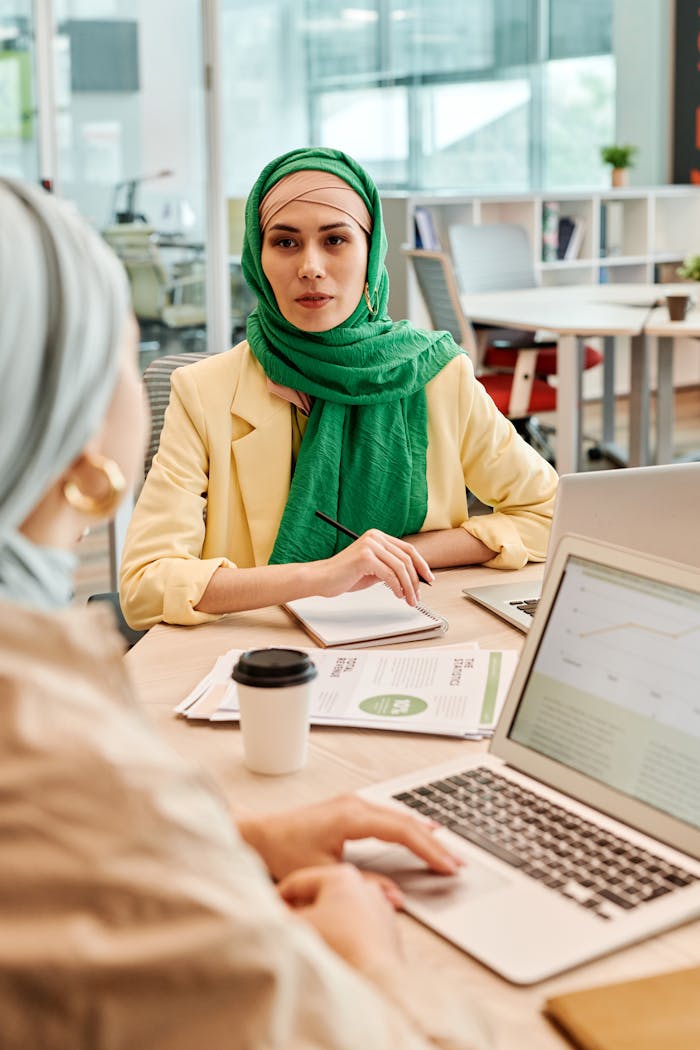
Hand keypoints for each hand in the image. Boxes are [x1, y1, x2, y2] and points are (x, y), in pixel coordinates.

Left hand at [237, 793, 461, 881]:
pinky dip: (410, 827)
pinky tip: (424, 830)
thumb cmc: (282, 851)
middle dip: (435, 843)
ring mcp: (353, 803)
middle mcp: (355, 804)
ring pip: (399, 816)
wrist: (257, 833)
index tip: (448, 866)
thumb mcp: (323, 874)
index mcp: (351, 816)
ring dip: (424, 834)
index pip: (402, 831)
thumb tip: (394, 898)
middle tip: (459, 863)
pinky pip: (389, 816)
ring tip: (449, 851)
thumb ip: (361, 885)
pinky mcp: (350, 808)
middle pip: (406, 821)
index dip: (429, 850)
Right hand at [278, 863, 403, 973]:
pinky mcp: (388, 929)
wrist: (376, 977)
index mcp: (340, 875)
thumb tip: (272, 912)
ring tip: (307, 940)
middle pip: (320, 894)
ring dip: (323, 921)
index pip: (298, 882)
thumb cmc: (337, 945)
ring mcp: (379, 906)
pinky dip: (343, 933)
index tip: (265, 909)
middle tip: (284, 925)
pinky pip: (357, 927)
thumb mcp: (298, 925)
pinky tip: (332, 950)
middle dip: (301, 909)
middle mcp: (364, 884)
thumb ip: (281, 915)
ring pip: (340, 910)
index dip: (277, 896)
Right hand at [313, 529, 433, 606]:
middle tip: (417, 596)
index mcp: (378, 537)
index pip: (407, 549)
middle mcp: (375, 537)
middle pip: (406, 558)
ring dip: (408, 586)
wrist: (322, 579)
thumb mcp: (374, 569)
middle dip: (416, 579)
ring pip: (400, 567)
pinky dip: (397, 587)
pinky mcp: (365, 557)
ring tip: (410, 599)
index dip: (421, 565)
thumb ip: (391, 569)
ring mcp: (370, 545)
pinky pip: (389, 574)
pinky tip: (398, 595)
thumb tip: (413, 578)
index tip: (428, 578)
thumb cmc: (346, 576)